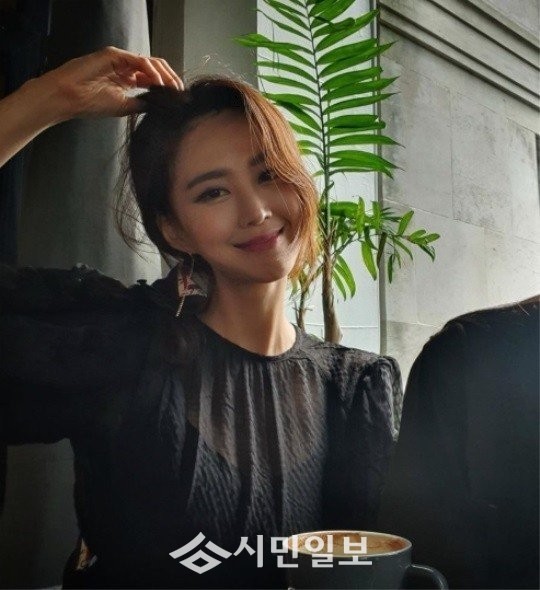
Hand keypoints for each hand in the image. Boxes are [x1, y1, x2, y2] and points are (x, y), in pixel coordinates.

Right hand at [35, 46, 183, 119]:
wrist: (69, 98)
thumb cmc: (91, 103)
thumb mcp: (125, 106)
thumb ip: (143, 103)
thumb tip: (162, 106)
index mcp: (128, 80)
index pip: (154, 79)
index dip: (168, 88)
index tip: (178, 99)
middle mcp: (126, 68)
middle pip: (156, 68)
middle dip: (171, 80)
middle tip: (180, 93)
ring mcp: (121, 60)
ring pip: (151, 62)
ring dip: (165, 76)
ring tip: (172, 90)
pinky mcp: (115, 55)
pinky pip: (139, 60)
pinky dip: (152, 72)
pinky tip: (159, 84)